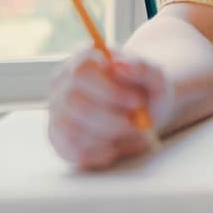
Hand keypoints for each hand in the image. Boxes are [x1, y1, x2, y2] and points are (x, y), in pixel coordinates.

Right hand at [46, 46, 172, 168]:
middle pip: (73, 102)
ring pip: (71, 129)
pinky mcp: (59, 137)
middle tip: (137, 125)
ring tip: (128, 132)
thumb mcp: (155, 77)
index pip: (80, 72)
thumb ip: (142, 68)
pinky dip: (98, 153)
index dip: (108, 90)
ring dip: (107, 137)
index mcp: (83, 59)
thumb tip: (120, 66)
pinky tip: (116, 146)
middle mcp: (62, 83)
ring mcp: (57, 110)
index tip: (137, 102)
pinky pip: (72, 150)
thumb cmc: (146, 90)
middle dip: (110, 120)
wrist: (143, 111)